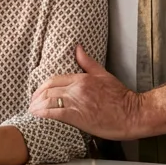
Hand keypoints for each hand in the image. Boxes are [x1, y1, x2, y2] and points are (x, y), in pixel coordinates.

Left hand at [28, 45, 142, 140]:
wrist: (132, 114)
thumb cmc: (120, 97)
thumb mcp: (103, 75)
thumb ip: (87, 62)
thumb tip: (77, 47)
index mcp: (82, 79)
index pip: (54, 79)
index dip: (42, 87)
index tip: (38, 93)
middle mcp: (77, 89)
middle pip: (48, 90)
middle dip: (36, 97)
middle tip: (33, 103)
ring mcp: (76, 102)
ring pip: (48, 101)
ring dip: (37, 106)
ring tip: (33, 110)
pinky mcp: (77, 117)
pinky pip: (54, 113)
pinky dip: (43, 114)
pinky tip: (38, 116)